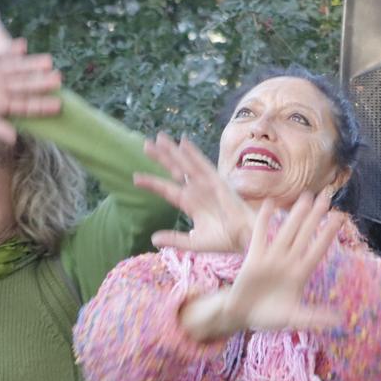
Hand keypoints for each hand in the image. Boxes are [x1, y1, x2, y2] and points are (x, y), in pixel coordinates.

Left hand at [138, 132, 252, 253]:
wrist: (244, 239)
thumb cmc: (224, 240)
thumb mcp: (194, 242)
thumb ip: (174, 239)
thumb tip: (153, 239)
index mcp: (191, 203)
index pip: (167, 189)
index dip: (152, 183)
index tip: (136, 178)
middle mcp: (197, 190)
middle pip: (175, 170)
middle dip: (162, 157)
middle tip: (146, 144)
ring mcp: (206, 184)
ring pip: (185, 164)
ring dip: (173, 151)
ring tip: (159, 138)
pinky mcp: (217, 181)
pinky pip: (203, 165)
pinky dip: (193, 154)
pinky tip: (183, 143)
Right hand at [180, 190, 342, 340]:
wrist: (242, 317)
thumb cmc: (269, 317)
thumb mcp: (294, 318)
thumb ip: (314, 318)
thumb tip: (339, 320)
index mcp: (300, 274)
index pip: (318, 249)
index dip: (328, 234)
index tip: (340, 217)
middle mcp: (288, 262)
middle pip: (305, 234)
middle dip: (316, 215)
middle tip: (327, 194)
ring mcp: (271, 258)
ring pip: (287, 231)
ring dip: (296, 214)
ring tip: (306, 195)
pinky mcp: (254, 259)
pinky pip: (260, 236)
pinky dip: (263, 220)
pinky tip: (269, 203)